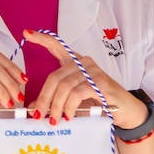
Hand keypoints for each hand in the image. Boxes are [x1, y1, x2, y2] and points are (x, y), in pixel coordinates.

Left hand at [22, 31, 147, 127]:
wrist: (125, 111)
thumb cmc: (99, 103)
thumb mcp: (73, 102)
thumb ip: (55, 100)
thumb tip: (33, 107)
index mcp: (75, 63)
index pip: (57, 46)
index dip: (42, 39)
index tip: (27, 33)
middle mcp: (83, 63)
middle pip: (54, 77)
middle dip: (44, 98)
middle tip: (39, 115)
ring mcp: (92, 72)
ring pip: (64, 86)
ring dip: (56, 106)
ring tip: (55, 120)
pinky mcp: (99, 83)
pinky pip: (76, 93)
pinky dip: (69, 107)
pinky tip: (69, 116)